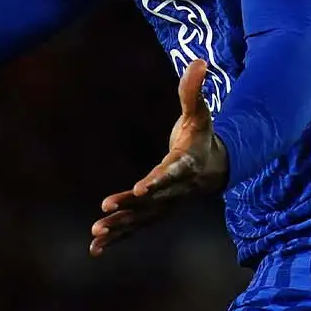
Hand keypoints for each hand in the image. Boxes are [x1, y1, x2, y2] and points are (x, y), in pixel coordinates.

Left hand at [89, 59, 229, 256]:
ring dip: (119, 228)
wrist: (216, 167)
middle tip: (105, 210)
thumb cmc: (202, 136)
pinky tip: (94, 249)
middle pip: (151, 202)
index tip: (141, 189)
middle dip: (129, 207)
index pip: (170, 174)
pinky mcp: (156, 213)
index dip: (156, 182)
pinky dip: (116, 238)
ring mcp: (165, 205)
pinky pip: (135, 228)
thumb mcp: (199, 113)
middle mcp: (174, 190)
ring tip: (96, 235)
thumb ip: (194, 90)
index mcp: (184, 166)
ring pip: (141, 220)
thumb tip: (200, 61)